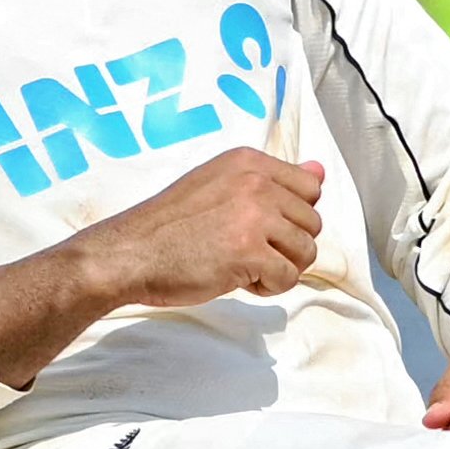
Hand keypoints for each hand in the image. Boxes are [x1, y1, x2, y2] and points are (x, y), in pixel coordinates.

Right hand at [75, 149, 325, 305]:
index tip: (259, 227)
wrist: (129, 253)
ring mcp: (254, 215)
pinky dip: (267, 287)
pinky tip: (236, 279)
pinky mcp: (249, 251)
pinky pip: (288, 278)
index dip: (291, 217)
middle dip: (286, 246)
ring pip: (306, 251)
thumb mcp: (221, 186)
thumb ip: (271, 181)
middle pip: (312, 222)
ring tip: (240, 265)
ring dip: (278, 267)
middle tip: (245, 251)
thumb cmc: (168, 227)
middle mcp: (255, 182)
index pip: (310, 187)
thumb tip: (320, 171)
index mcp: (248, 161)